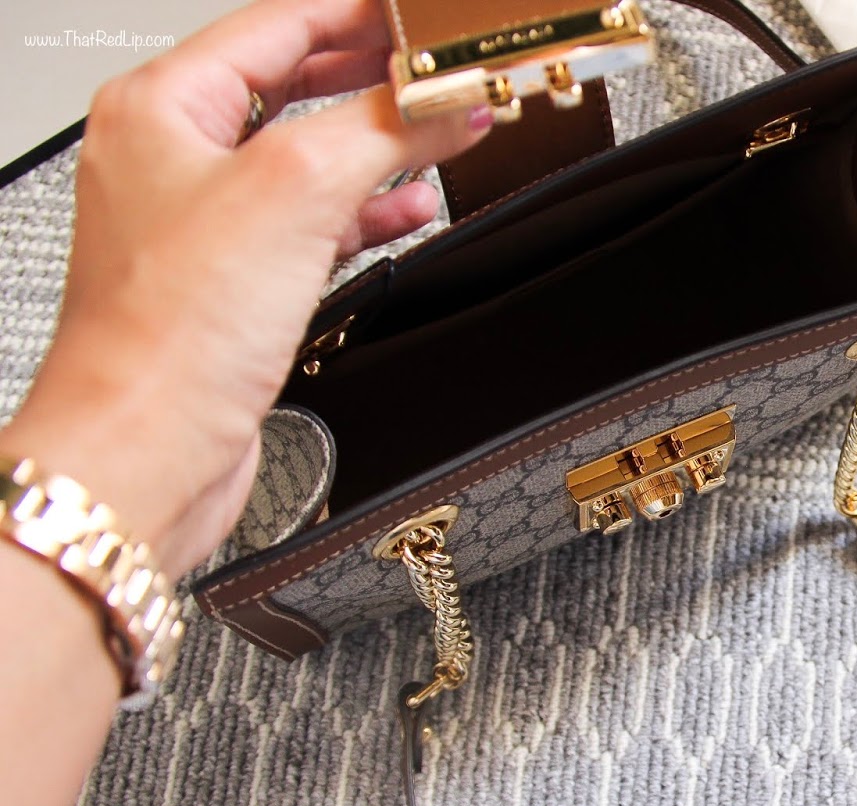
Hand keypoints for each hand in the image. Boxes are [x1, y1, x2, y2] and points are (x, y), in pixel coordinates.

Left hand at [0, 0, 491, 575]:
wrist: (146, 450)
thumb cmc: (168, 332)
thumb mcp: (295, 191)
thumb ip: (383, 128)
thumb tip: (449, 100)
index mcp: (161, 106)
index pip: (277, 21)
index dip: (360, 12)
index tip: (423, 17)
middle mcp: (172, 157)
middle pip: (293, 84)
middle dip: (376, 77)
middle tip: (444, 69)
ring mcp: (202, 223)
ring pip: (307, 158)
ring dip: (377, 147)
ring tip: (442, 134)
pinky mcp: (233, 285)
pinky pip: (311, 225)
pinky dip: (364, 215)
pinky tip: (408, 212)